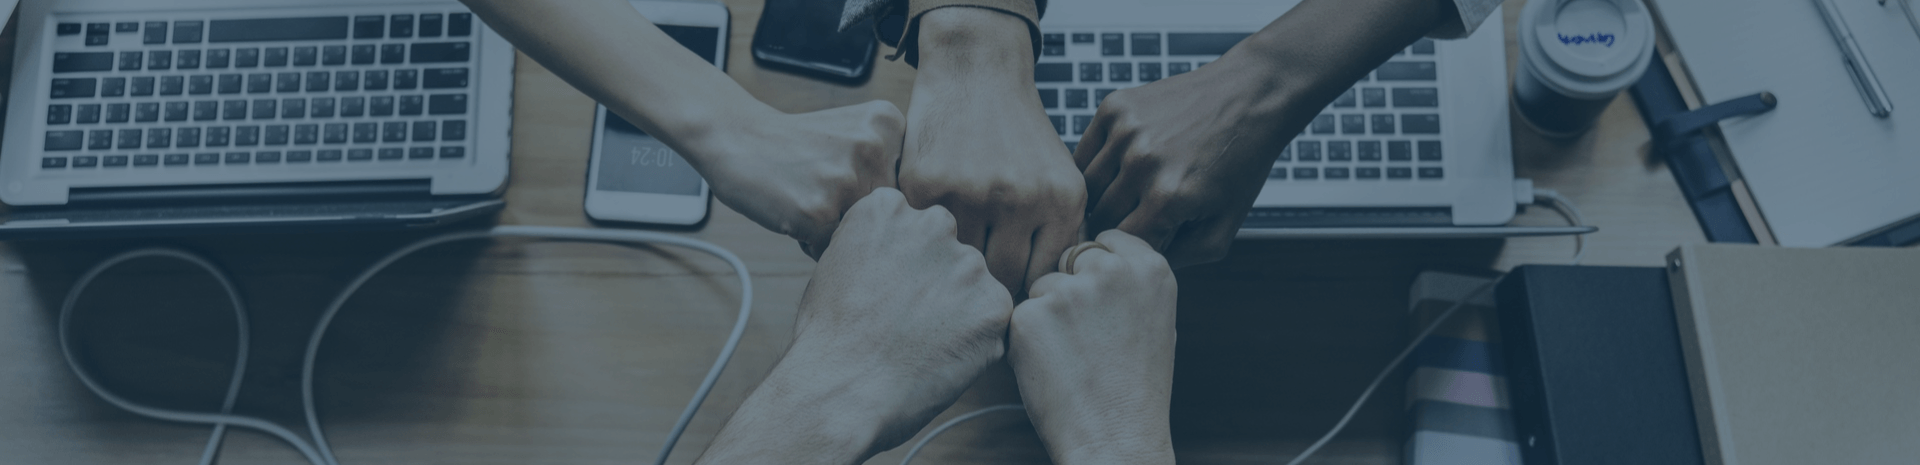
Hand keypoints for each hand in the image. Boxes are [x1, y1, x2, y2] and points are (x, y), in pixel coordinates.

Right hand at [696, 101, 904, 258]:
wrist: (735, 136)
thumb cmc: (797, 144)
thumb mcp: (856, 132)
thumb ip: (892, 165)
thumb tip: (921, 229)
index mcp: (890, 123)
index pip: (909, 187)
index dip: (875, 193)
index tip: (846, 174)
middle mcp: (874, 147)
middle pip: (888, 213)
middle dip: (858, 215)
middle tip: (821, 188)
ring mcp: (846, 179)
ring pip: (863, 234)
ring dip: (836, 230)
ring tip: (807, 198)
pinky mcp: (818, 211)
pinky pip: (832, 249)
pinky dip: (812, 242)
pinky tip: (793, 210)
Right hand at [705, 188, 1011, 463]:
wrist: (841, 389)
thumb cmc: (828, 337)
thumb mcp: (835, 265)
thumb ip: (877, 245)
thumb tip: (900, 254)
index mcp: (889, 208)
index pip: (912, 227)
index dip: (900, 265)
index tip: (884, 292)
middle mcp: (934, 223)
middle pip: (946, 251)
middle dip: (934, 281)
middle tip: (905, 322)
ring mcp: (968, 264)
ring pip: (972, 285)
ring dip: (957, 310)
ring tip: (919, 344)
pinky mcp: (994, 305)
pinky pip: (991, 320)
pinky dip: (974, 341)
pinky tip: (938, 358)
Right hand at [899, 7, 1085, 296]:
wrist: (977, 74)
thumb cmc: (1020, 136)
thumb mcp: (1060, 180)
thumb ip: (1059, 237)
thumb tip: (1047, 304)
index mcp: (1061, 201)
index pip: (1042, 280)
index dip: (1024, 296)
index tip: (1008, 298)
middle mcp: (1020, 199)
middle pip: (1001, 281)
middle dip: (988, 290)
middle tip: (974, 292)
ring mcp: (970, 192)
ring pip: (959, 265)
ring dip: (952, 269)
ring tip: (948, 270)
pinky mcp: (925, 185)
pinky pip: (924, 238)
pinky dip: (924, 242)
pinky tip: (927, 235)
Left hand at [1009, 230, 1177, 464]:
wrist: (1116, 436)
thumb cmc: (1136, 388)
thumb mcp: (1156, 320)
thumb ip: (1130, 282)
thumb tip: (1097, 256)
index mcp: (1149, 267)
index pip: (1105, 239)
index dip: (1096, 269)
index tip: (1100, 299)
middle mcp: (1110, 270)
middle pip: (1070, 258)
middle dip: (1070, 287)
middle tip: (1087, 337)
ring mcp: (1068, 291)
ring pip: (1041, 286)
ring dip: (1047, 314)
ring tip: (1073, 357)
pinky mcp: (1030, 316)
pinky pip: (1020, 315)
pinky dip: (1028, 339)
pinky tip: (1053, 366)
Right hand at [1074, 0, 1458, 268]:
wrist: (1251, 94)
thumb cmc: (1241, 164)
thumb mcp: (1224, 227)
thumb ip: (1181, 258)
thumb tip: (1135, 267)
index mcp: (1169, 199)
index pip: (1122, 247)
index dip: (1129, 253)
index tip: (1138, 247)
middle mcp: (1142, 163)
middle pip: (1099, 218)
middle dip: (1113, 228)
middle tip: (1130, 224)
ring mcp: (1125, 132)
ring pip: (1086, 187)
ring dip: (1099, 199)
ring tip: (1124, 199)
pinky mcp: (1114, 107)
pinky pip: (1084, 153)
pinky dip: (1094, 167)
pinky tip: (1118, 170)